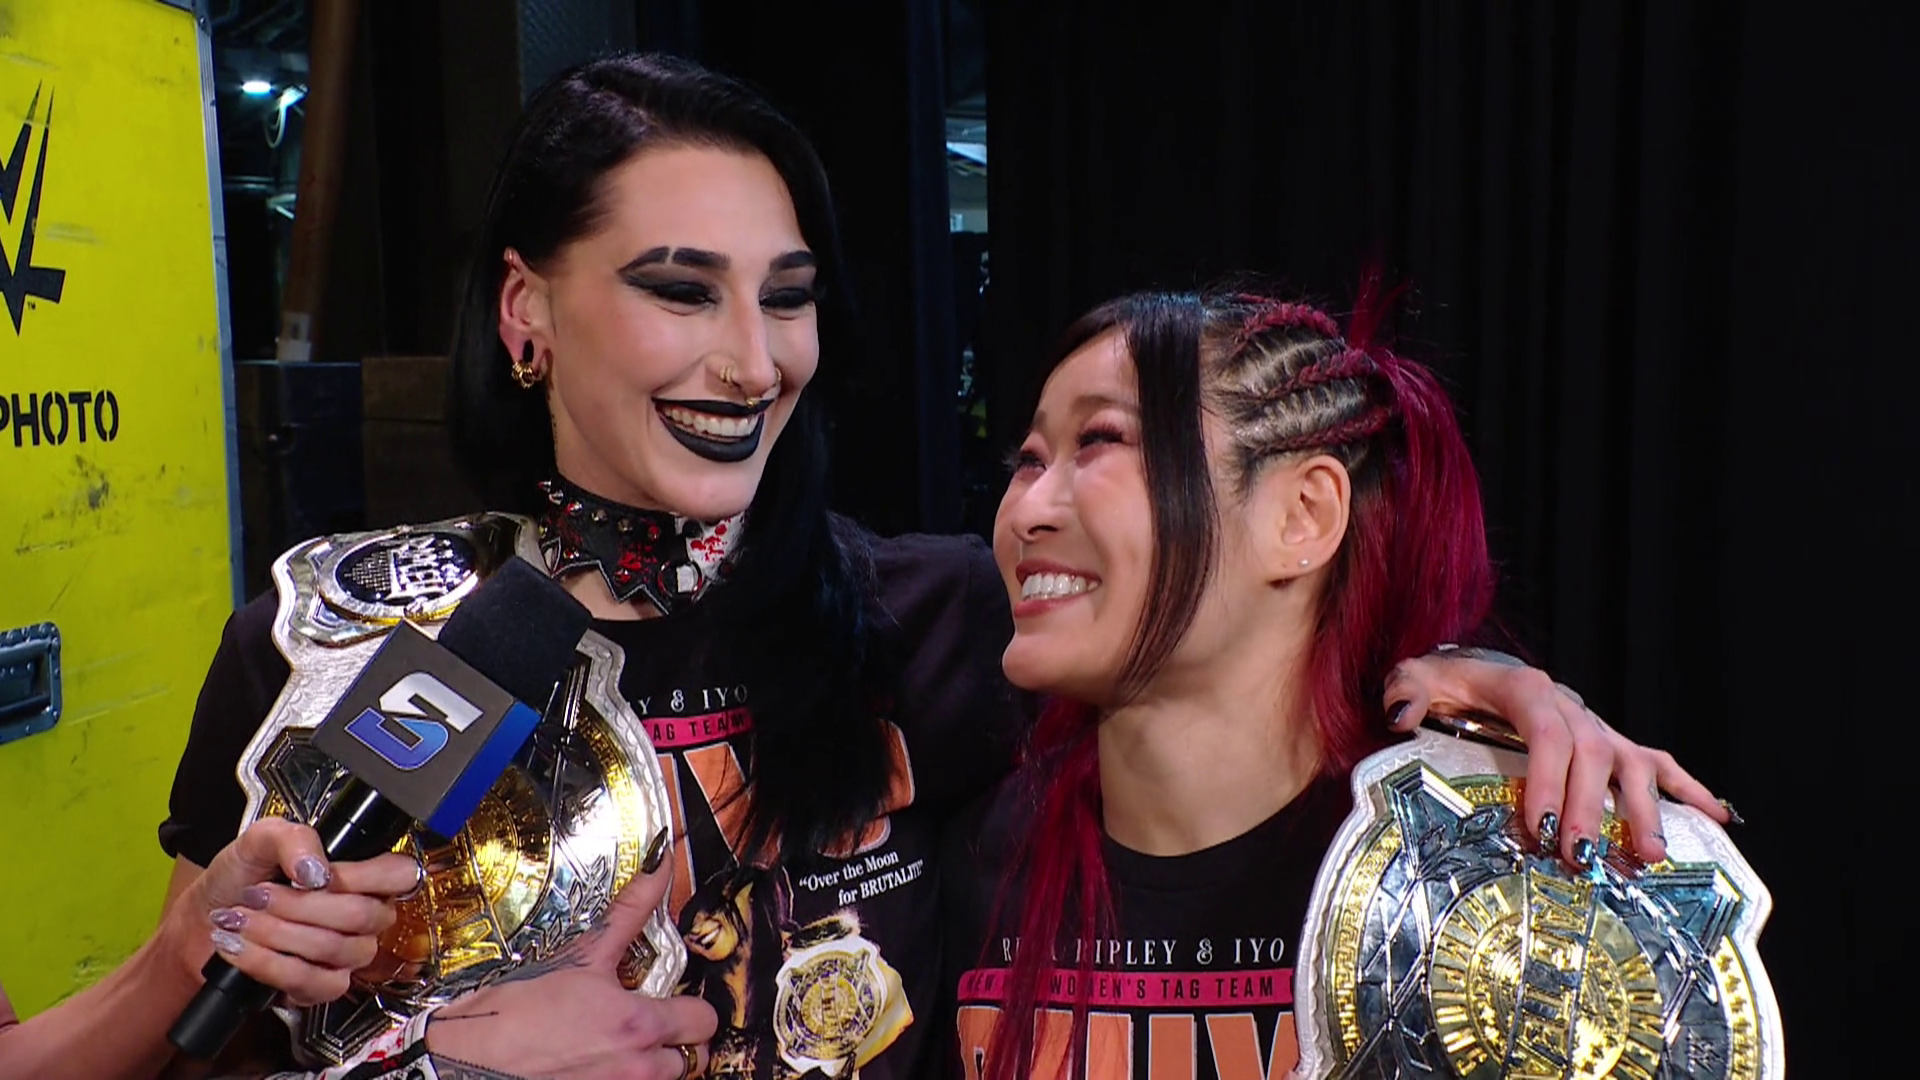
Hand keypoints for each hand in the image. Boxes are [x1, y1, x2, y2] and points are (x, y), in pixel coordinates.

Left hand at [159, 817, 419, 1005]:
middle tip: (256, 894)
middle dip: (298, 906)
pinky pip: (313, 983)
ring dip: (276, 933)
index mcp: (362, 875)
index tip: (313, 874)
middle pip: (362, 915)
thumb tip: (317, 872)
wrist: (203, 921)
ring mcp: (346, 954)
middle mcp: (364, 915)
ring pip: (335, 949)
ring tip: (238, 919)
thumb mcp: (260, 840)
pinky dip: (267, 964)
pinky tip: (239, 947)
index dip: (363, 876)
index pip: (399, 875)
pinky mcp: (322, 988)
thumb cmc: (238, 878)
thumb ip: (292, 839)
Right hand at [425, 844, 714, 1079]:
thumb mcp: (578, 956)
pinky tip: (598, 1064)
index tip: (674, 998)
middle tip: (650, 1024)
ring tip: (622, 1046)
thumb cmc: (515, 1012)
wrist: (465, 1061)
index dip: (690, 1006)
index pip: (703, 1019)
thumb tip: (661, 866)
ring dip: (652, 1064)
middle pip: (691, 1058)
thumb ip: (630, 912)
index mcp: (638, 1024)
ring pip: (664, 1079)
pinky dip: (623, 1077)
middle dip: (676, 1040)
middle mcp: (636, 1067)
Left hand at [1383, 651, 1730, 865]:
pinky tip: (1718, 817)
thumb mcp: (1419, 678)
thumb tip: (1401, 714)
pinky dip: (1688, 788)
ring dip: (1642, 809)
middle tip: (1580, 856)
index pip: (1544, 731)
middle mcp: (1571, 706)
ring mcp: (1598, 725)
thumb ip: (1407, 691)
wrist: (1479, 672)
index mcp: (1526, 689)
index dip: (1545, 777)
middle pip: (1591, 754)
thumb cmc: (1450, 684)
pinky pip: (1657, 762)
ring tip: (1650, 855)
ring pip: (1631, 762)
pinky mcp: (1613, 742)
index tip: (1537, 827)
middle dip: (1588, 808)